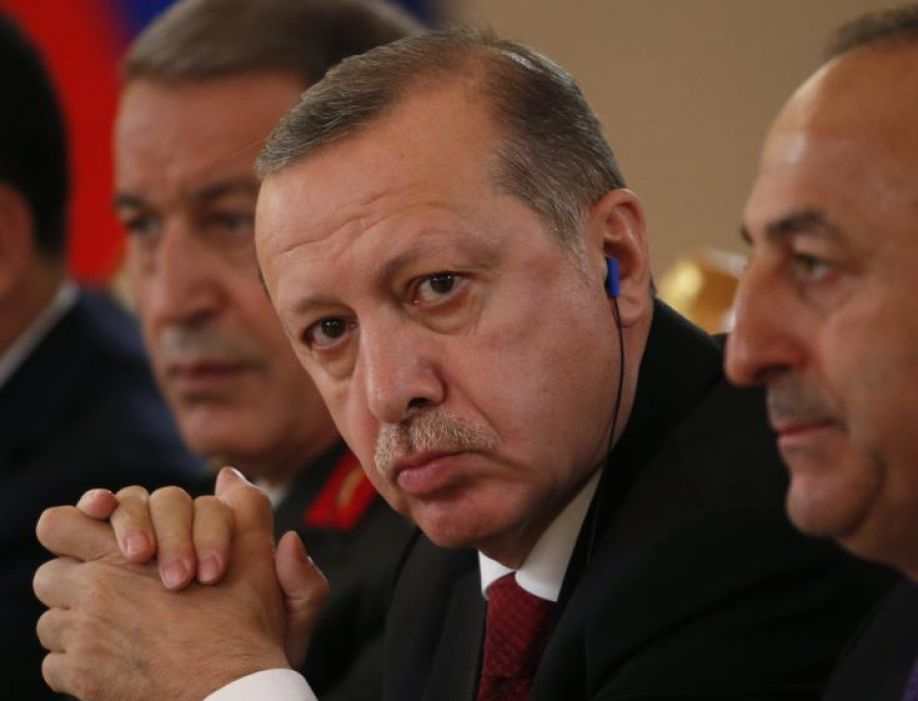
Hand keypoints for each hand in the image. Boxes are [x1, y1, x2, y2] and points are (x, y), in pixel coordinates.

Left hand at [34, 470, 327, 699]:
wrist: (235, 694)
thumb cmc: (248, 628)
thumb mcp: (258, 558)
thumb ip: (246, 510)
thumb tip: (229, 477)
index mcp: (128, 554)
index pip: (60, 523)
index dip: (76, 525)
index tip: (99, 537)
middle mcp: (95, 592)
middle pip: (50, 574)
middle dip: (76, 578)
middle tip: (113, 590)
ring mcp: (83, 639)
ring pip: (51, 620)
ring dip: (78, 622)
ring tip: (120, 629)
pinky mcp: (81, 681)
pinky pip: (56, 664)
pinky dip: (80, 662)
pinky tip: (119, 661)